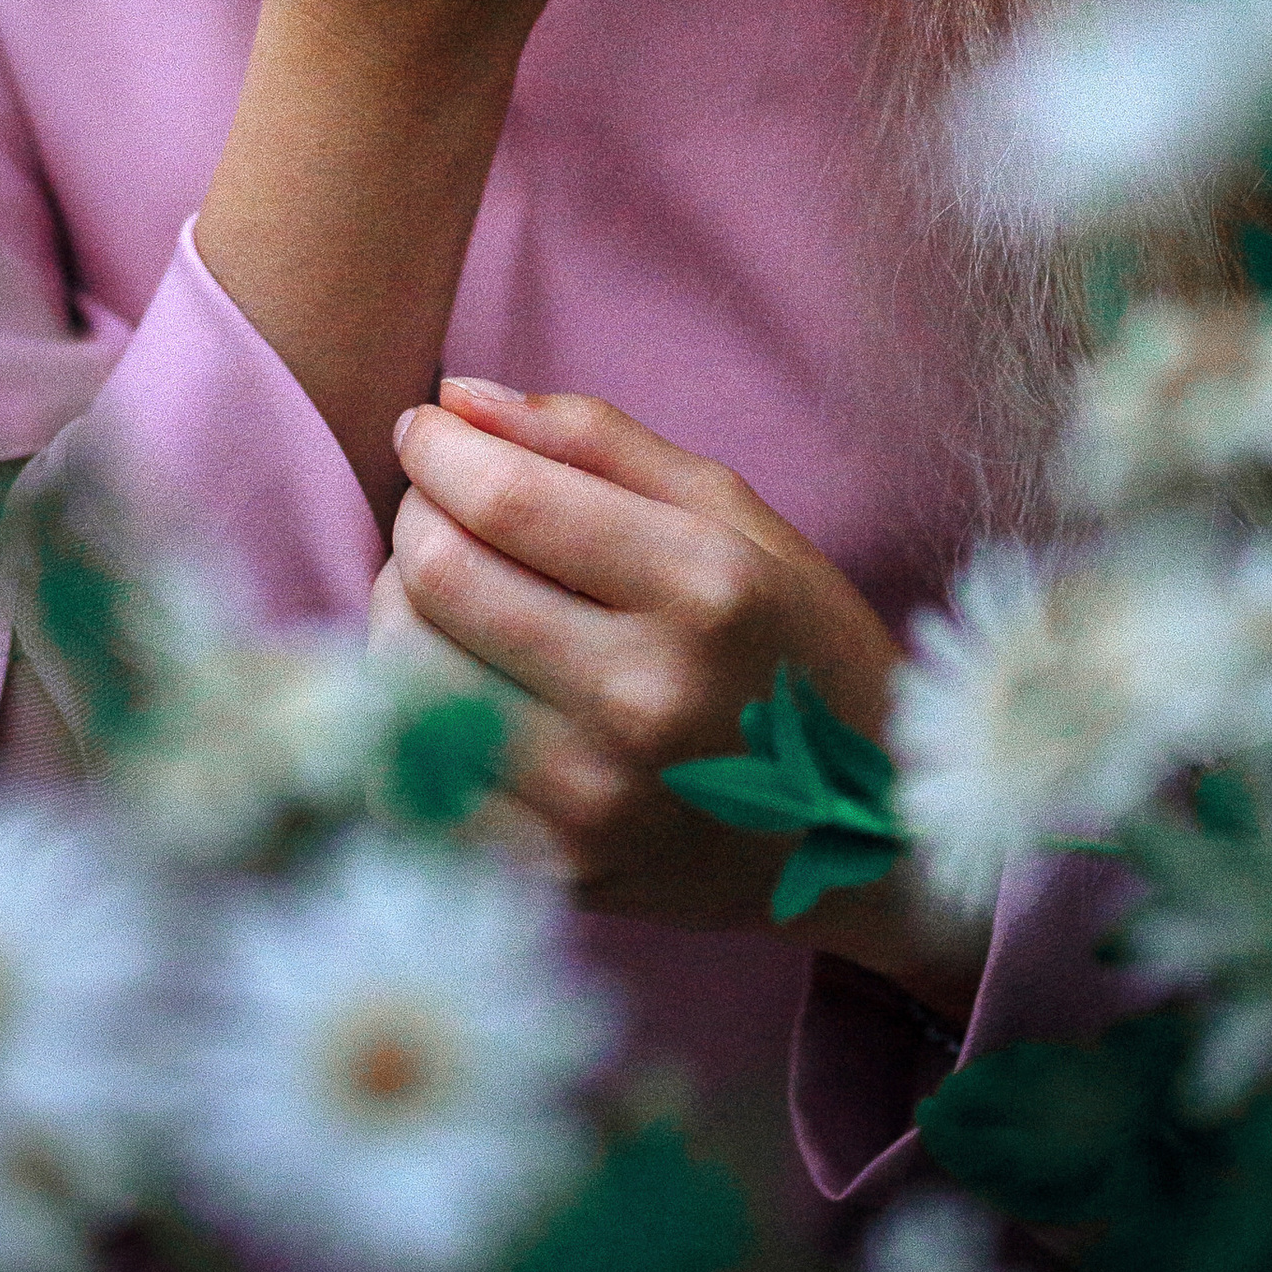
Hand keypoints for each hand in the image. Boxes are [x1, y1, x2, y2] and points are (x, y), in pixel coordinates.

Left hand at [384, 382, 900, 929]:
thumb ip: (593, 439)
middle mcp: (645, 696)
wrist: (870, 833)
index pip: (505, 498)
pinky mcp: (558, 873)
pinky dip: (405, 716)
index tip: (427, 428)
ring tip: (448, 591)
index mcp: (701, 586)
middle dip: (415, 516)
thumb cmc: (794, 643)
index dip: (437, 449)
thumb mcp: (733, 513)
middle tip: (438, 506)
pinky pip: (413, 779)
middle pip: (442, 577)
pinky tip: (452, 682)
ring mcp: (597, 799)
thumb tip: (455, 398)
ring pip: (406, 675)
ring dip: (401, 608)